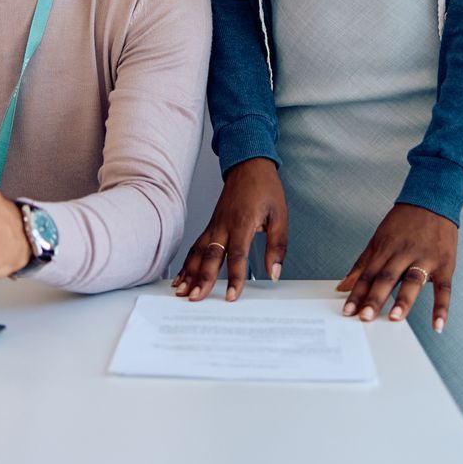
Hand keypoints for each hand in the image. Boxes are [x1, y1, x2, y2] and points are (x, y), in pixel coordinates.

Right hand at [172, 158, 286, 301]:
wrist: (249, 165)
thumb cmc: (266, 189)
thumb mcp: (281, 216)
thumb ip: (277, 246)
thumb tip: (274, 272)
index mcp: (243, 222)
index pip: (237, 255)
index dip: (234, 277)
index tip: (232, 296)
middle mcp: (224, 225)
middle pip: (211, 256)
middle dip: (203, 279)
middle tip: (196, 298)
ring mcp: (214, 224)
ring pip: (198, 252)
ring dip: (189, 273)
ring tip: (182, 292)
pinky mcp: (210, 225)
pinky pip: (196, 246)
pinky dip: (187, 263)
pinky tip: (182, 276)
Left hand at [337, 204, 457, 331]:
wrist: (433, 200)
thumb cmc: (404, 222)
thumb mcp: (379, 238)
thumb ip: (362, 264)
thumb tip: (343, 286)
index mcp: (385, 248)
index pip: (368, 274)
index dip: (357, 293)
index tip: (348, 311)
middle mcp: (404, 253)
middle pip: (387, 277)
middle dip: (375, 298)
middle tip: (365, 316)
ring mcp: (425, 258)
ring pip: (413, 281)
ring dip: (404, 300)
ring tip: (395, 317)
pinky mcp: (445, 264)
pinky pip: (444, 288)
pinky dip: (442, 308)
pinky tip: (438, 325)